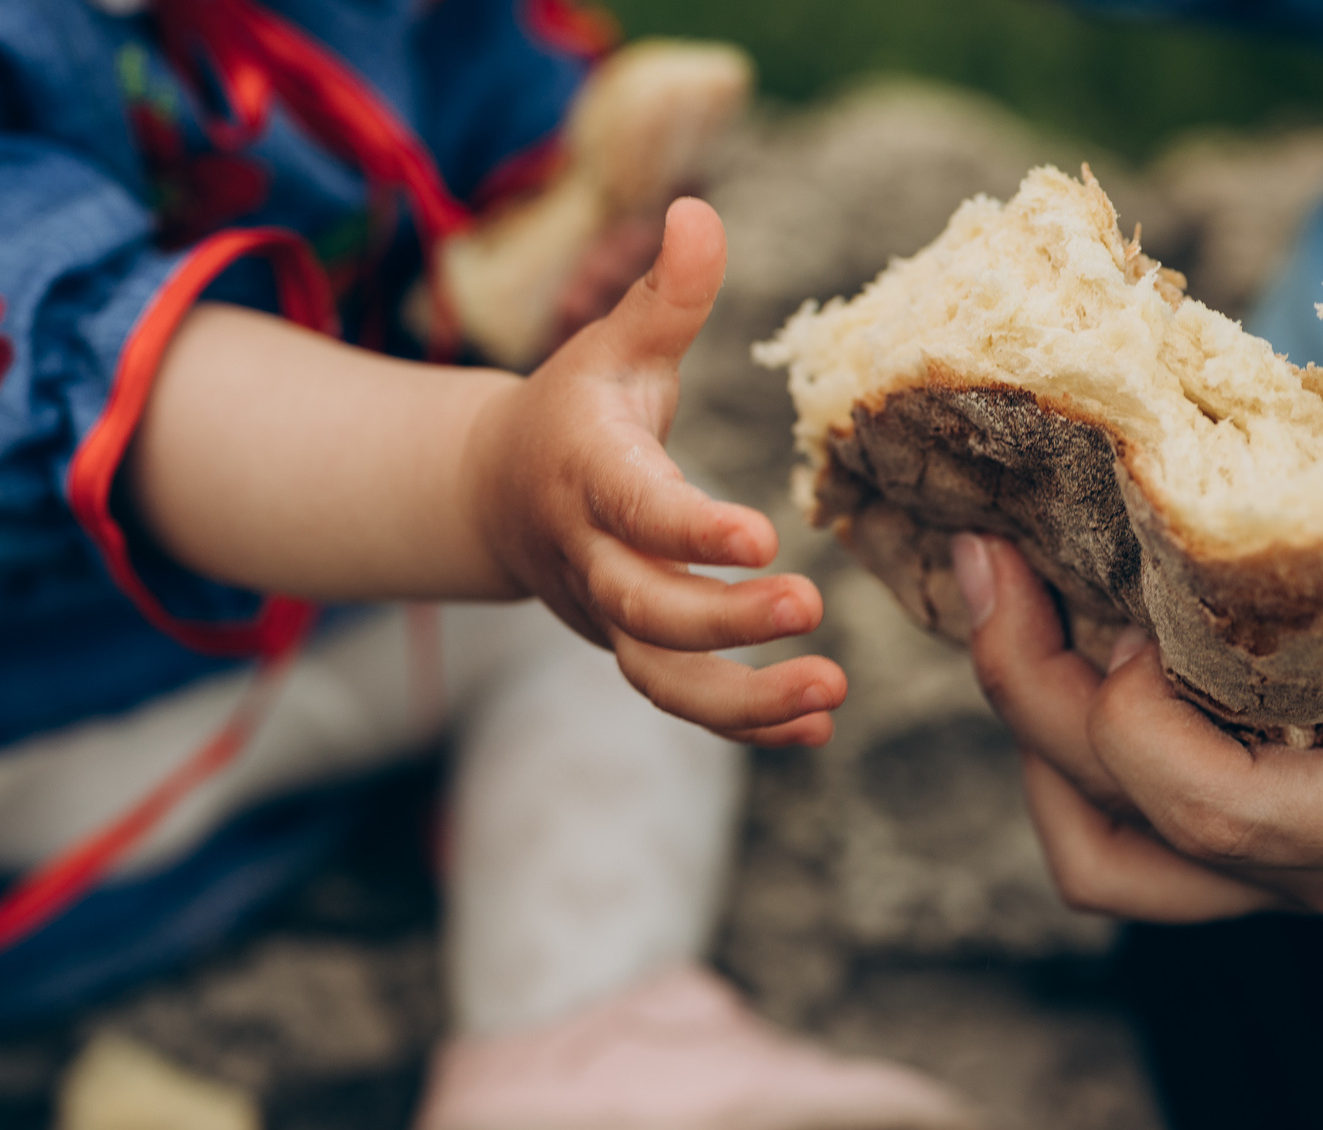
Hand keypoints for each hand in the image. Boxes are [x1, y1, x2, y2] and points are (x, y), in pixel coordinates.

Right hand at [464, 197, 843, 744]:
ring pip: (659, 677)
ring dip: (740, 699)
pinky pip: (678, 701)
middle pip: (645, 609)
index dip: (690, 530)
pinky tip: (815, 723)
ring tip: (829, 690)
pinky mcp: (628, 647)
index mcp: (589, 473)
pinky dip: (743, 722)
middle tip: (810, 609)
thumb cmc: (574, 408)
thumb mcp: (613, 343)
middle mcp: (589, 555)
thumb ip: (666, 294)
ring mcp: (605, 613)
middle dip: (724, 622)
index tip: (761, 540)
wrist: (493, 496)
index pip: (636, 509)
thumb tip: (700, 213)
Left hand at [959, 532, 1322, 932]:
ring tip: (1012, 606)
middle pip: (1122, 836)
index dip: (1135, 720)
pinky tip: (1063, 641)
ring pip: (1102, 861)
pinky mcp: (1265, 867)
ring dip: (1035, 736)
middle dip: (1026, 691)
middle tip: (991, 561)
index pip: (1218, 815)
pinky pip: (1127, 840)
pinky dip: (1075, 750)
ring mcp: (1302, 886)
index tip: (1129, 616)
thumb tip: (1269, 418)